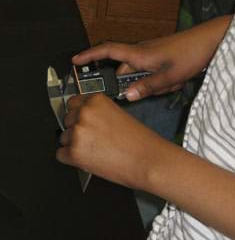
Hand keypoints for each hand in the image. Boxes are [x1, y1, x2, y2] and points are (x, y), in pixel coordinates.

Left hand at [56, 93, 171, 188]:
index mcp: (96, 101)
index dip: (79, 114)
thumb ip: (99, 113)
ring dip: (74, 144)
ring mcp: (78, 132)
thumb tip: (85, 119)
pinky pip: (61, 154)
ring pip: (63, 137)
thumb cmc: (140, 141)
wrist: (148, 160)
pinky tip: (88, 159)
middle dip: (76, 129)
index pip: (73, 103)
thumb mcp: (119, 116)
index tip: (82, 120)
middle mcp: (85, 113)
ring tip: (94, 150)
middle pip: (67, 119)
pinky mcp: (74, 152)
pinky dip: (71, 158)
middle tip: (91, 138)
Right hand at [73, 17, 231, 100]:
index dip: (89, 55)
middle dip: (139, 85)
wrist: (209, 42)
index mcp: (138, 54)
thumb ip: (147, 87)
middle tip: (157, 87)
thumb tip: (128, 97)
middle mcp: (141, 53)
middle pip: (128, 73)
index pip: (107, 51)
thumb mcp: (168, 76)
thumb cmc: (189, 55)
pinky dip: (162, 81)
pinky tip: (175, 81)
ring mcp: (151, 56)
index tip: (75, 61)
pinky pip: (153, 74)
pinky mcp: (159, 59)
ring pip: (143, 76)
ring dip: (155, 84)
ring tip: (173, 82)